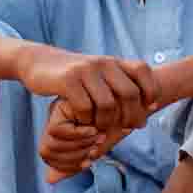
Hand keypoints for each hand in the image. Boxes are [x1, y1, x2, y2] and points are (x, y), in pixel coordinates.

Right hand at [15, 45, 158, 132]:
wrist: (40, 62)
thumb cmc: (76, 76)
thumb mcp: (101, 75)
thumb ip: (122, 86)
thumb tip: (153, 106)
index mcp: (113, 61)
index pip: (143, 71)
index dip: (151, 90)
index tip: (150, 108)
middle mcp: (103, 63)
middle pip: (129, 93)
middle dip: (132, 115)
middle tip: (128, 129)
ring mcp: (85, 70)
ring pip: (107, 104)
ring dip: (107, 122)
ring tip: (102, 130)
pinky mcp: (67, 80)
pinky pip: (85, 107)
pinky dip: (86, 121)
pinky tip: (83, 124)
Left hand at [39, 98, 133, 184]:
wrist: (133, 102)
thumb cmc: (118, 124)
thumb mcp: (99, 147)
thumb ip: (78, 162)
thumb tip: (49, 180)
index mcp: (61, 131)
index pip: (47, 156)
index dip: (65, 166)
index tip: (89, 162)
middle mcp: (56, 120)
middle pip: (46, 152)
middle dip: (74, 157)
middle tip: (95, 150)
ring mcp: (58, 111)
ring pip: (51, 143)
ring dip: (77, 146)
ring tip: (98, 138)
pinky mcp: (63, 103)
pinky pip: (57, 130)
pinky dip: (76, 135)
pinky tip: (94, 129)